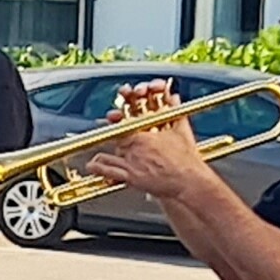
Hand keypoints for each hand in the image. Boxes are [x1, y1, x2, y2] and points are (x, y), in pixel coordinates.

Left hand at [86, 88, 209, 199]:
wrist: (188, 181)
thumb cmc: (186, 160)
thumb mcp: (182, 132)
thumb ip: (176, 113)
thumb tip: (174, 98)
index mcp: (144, 135)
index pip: (123, 125)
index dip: (115, 121)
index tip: (111, 119)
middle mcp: (135, 147)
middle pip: (116, 141)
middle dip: (112, 141)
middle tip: (107, 139)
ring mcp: (131, 162)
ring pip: (108, 156)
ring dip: (100, 157)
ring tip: (95, 159)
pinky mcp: (131, 177)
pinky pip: (108, 171)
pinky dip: (97, 168)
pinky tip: (91, 167)